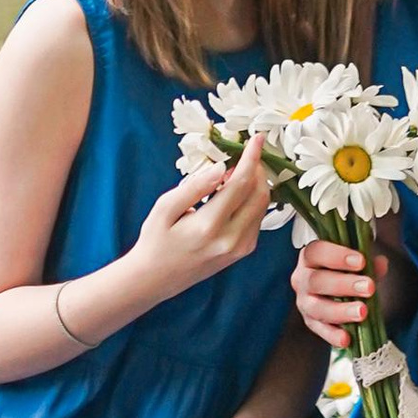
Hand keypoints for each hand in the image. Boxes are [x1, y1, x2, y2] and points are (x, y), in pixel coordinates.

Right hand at [123, 138, 271, 309]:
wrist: (155, 279)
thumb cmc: (155, 241)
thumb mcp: (165, 208)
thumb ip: (194, 186)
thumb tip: (221, 167)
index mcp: (209, 226)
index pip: (240, 184)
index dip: (251, 158)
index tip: (256, 138)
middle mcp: (231, 239)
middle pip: (260, 195)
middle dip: (258, 169)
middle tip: (244, 153)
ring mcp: (240, 248)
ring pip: (262, 207)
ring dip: (256, 183)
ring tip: (235, 171)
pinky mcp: (242, 251)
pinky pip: (257, 219)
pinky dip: (252, 199)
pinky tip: (234, 192)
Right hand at [294, 234, 386, 345]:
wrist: (337, 286)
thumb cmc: (345, 268)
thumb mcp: (357, 261)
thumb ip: (368, 262)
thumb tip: (380, 264)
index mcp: (310, 257)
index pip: (317, 252)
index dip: (337, 256)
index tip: (361, 261)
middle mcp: (302, 279)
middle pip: (317, 281)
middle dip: (344, 284)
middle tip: (369, 287)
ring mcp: (305, 302)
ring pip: (317, 307)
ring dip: (341, 310)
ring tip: (362, 312)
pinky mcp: (311, 322)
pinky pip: (320, 330)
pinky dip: (333, 335)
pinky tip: (347, 339)